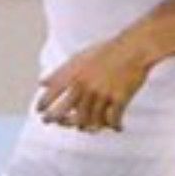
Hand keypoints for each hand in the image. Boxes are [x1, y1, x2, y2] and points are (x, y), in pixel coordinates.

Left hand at [36, 34, 154, 131]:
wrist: (134, 47)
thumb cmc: (108, 51)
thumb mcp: (81, 57)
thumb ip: (61, 72)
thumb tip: (42, 83)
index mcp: (75, 74)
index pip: (53, 93)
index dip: (44, 104)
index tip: (39, 112)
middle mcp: (85, 85)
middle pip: (66, 112)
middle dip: (57, 120)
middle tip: (55, 123)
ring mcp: (102, 93)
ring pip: (89, 120)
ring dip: (90, 126)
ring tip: (92, 128)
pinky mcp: (119, 99)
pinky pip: (113, 120)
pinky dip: (115, 126)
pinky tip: (118, 128)